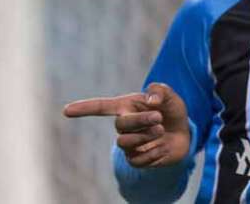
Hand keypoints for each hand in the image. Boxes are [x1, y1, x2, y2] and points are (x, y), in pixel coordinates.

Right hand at [63, 83, 190, 167]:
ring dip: (145, 136)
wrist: (183, 133)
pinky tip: (160, 147)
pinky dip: (153, 151)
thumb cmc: (171, 111)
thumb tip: (151, 101)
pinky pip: (136, 159)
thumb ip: (160, 91)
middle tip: (159, 118)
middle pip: (120, 125)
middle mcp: (123, 124)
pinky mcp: (134, 159)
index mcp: (126, 106)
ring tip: (160, 130)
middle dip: (141, 121)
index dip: (84, 108)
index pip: (100, 107)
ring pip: (124, 142)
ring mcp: (127, 143)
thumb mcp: (170, 96)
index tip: (66, 111)